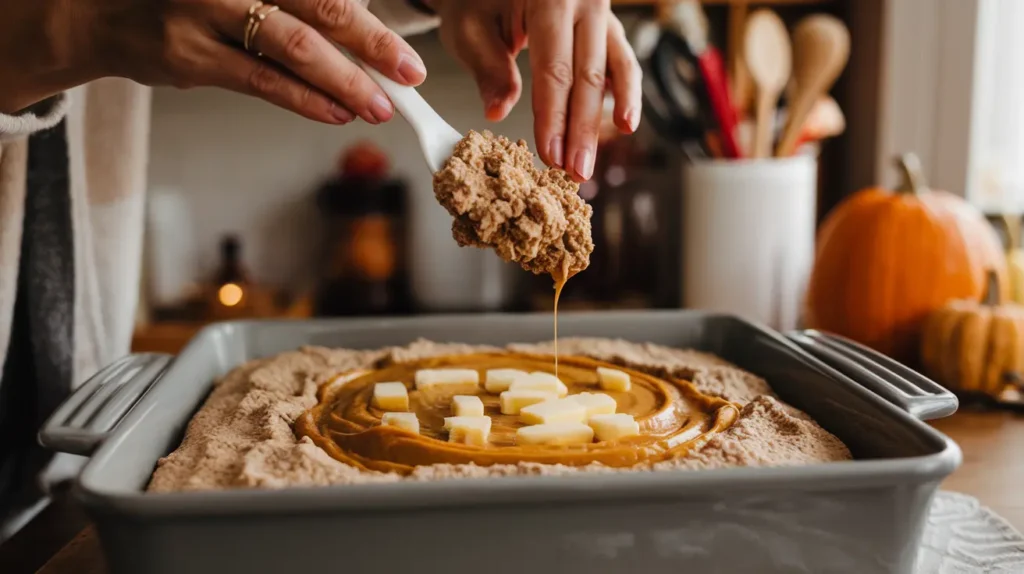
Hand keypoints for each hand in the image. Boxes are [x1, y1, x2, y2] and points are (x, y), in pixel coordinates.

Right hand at [4, 0, 425, 123]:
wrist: (103, 11)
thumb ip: (295, 0)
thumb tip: (364, 23)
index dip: (371, 10)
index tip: (403, 43)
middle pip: (322, 6)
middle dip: (373, 43)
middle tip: (410, 72)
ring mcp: (207, 12)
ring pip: (294, 48)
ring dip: (345, 81)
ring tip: (380, 106)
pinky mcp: (190, 55)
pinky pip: (261, 81)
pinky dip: (305, 100)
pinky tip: (336, 114)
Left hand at [430, 0, 641, 180]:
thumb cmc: (478, 1)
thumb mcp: (470, 29)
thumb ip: (489, 69)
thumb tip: (497, 112)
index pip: (554, 70)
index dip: (554, 118)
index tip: (551, 156)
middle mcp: (584, 0)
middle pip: (589, 76)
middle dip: (582, 130)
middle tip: (576, 172)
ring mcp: (601, 12)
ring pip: (615, 70)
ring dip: (607, 119)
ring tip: (602, 154)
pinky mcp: (607, 24)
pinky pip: (622, 60)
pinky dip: (625, 92)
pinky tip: (623, 122)